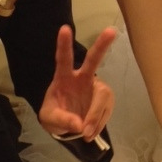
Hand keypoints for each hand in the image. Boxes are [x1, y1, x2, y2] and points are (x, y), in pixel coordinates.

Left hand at [38, 24, 115, 141]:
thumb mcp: (50, 119)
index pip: (63, 59)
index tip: (64, 28)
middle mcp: (82, 78)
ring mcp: (96, 88)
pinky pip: (106, 112)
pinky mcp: (105, 101)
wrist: (67, 126)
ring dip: (95, 116)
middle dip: (102, 45)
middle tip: (111, 31)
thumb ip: (61, 120)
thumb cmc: (54, 115)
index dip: (63, 45)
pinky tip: (89, 132)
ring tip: (85, 133)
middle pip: (93, 60)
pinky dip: (98, 124)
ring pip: (102, 96)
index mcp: (63, 77)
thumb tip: (79, 124)